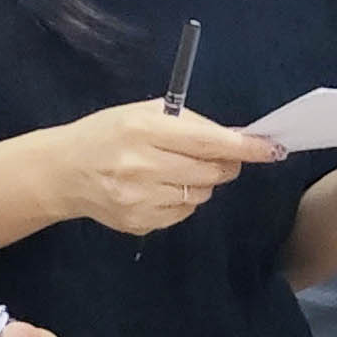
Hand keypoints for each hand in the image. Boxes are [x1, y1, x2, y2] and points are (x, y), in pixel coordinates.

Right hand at [66, 102, 280, 235]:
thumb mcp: (142, 113)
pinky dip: (182, 202)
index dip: (245, 147)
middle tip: (219, 156)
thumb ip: (188, 123)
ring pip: (201, 196)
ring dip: (201, 184)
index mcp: (144, 130)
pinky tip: (158, 188)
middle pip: (211, 173)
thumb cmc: (107, 134)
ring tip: (174, 170)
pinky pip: (183, 214)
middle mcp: (142, 166)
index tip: (272, 148)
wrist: (63, 172)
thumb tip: (235, 137)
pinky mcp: (139, 223)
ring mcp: (140, 199)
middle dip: (225, 164)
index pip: (207, 141)